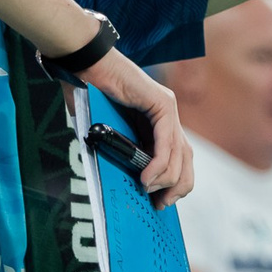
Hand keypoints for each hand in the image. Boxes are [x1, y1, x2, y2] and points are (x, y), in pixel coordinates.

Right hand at [75, 49, 191, 201]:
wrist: (84, 66)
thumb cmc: (89, 96)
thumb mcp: (107, 134)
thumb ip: (117, 153)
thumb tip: (118, 182)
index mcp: (157, 123)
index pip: (179, 159)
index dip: (174, 184)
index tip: (161, 203)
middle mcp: (168, 115)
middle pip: (187, 160)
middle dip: (177, 188)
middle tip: (159, 205)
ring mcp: (168, 108)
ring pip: (180, 155)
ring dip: (166, 180)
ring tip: (147, 190)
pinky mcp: (162, 103)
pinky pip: (167, 143)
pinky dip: (158, 165)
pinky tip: (146, 178)